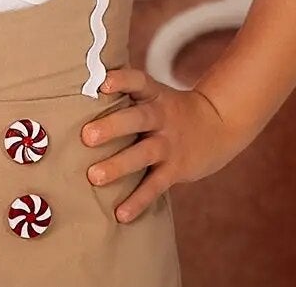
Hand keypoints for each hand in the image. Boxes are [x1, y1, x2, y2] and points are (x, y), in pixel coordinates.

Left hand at [81, 67, 247, 222]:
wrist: (219, 125)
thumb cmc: (170, 109)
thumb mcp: (154, 94)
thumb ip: (125, 95)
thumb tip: (76, 94)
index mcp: (153, 94)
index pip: (138, 81)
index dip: (122, 80)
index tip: (103, 82)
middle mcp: (162, 116)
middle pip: (138, 118)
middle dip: (113, 127)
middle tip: (87, 136)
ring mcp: (169, 143)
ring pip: (144, 153)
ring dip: (119, 166)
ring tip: (94, 177)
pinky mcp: (176, 169)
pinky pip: (155, 186)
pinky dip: (138, 201)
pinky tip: (120, 214)